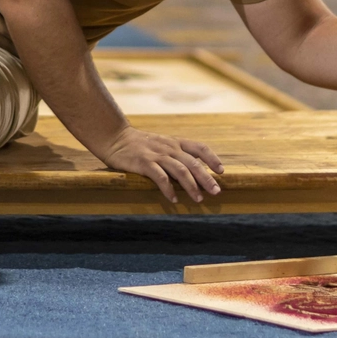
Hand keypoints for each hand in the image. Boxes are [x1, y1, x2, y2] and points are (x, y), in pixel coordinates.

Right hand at [97, 126, 223, 203]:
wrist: (115, 138)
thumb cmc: (139, 144)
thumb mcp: (161, 144)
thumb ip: (176, 154)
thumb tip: (194, 170)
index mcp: (175, 142)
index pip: (199, 147)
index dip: (212, 159)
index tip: (221, 171)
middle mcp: (169, 147)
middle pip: (193, 163)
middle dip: (207, 178)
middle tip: (216, 192)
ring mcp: (157, 155)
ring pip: (180, 171)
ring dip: (191, 186)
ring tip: (199, 199)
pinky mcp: (144, 163)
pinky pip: (160, 177)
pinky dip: (169, 189)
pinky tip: (174, 199)